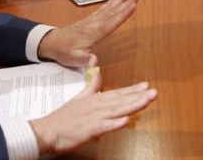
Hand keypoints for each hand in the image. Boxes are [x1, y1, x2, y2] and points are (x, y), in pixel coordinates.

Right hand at [29, 70, 155, 153]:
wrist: (47, 130)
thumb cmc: (63, 117)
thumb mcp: (79, 97)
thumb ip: (91, 86)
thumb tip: (97, 71)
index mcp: (95, 99)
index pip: (118, 93)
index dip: (133, 90)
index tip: (146, 85)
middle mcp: (97, 106)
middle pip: (121, 100)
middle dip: (138, 96)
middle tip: (154, 92)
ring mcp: (94, 117)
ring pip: (117, 111)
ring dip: (132, 105)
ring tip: (146, 101)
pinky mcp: (89, 130)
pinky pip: (104, 127)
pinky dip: (115, 124)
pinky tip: (126, 121)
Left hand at [37, 0, 140, 65]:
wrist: (50, 43)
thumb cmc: (63, 52)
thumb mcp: (73, 60)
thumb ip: (85, 60)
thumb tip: (94, 61)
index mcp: (93, 33)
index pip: (111, 22)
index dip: (123, 14)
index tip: (133, 5)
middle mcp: (94, 24)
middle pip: (113, 11)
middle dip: (126, 2)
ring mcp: (91, 21)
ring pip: (108, 8)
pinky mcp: (89, 20)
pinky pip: (102, 9)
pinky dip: (110, 3)